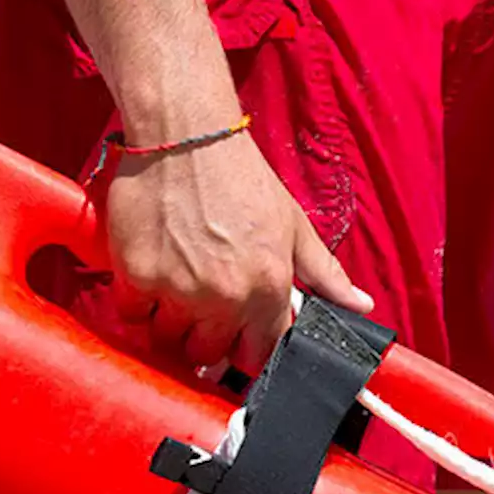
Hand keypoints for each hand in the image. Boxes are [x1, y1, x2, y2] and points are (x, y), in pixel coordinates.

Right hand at [104, 131, 372, 372]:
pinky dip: (138, 304)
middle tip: (202, 306)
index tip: (238, 335)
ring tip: (176, 290)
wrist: (187, 138)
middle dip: (207, 338)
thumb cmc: (244, 179)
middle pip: (209, 355)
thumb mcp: (295, 226)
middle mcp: (225, 298)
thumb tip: (362, 306)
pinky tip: (150, 275)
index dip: (247, 349)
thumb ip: (327, 275)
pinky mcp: (137, 276)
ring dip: (170, 324)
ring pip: (169, 341)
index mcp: (268, 289)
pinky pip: (132, 316)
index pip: (258, 356)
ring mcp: (178, 290)